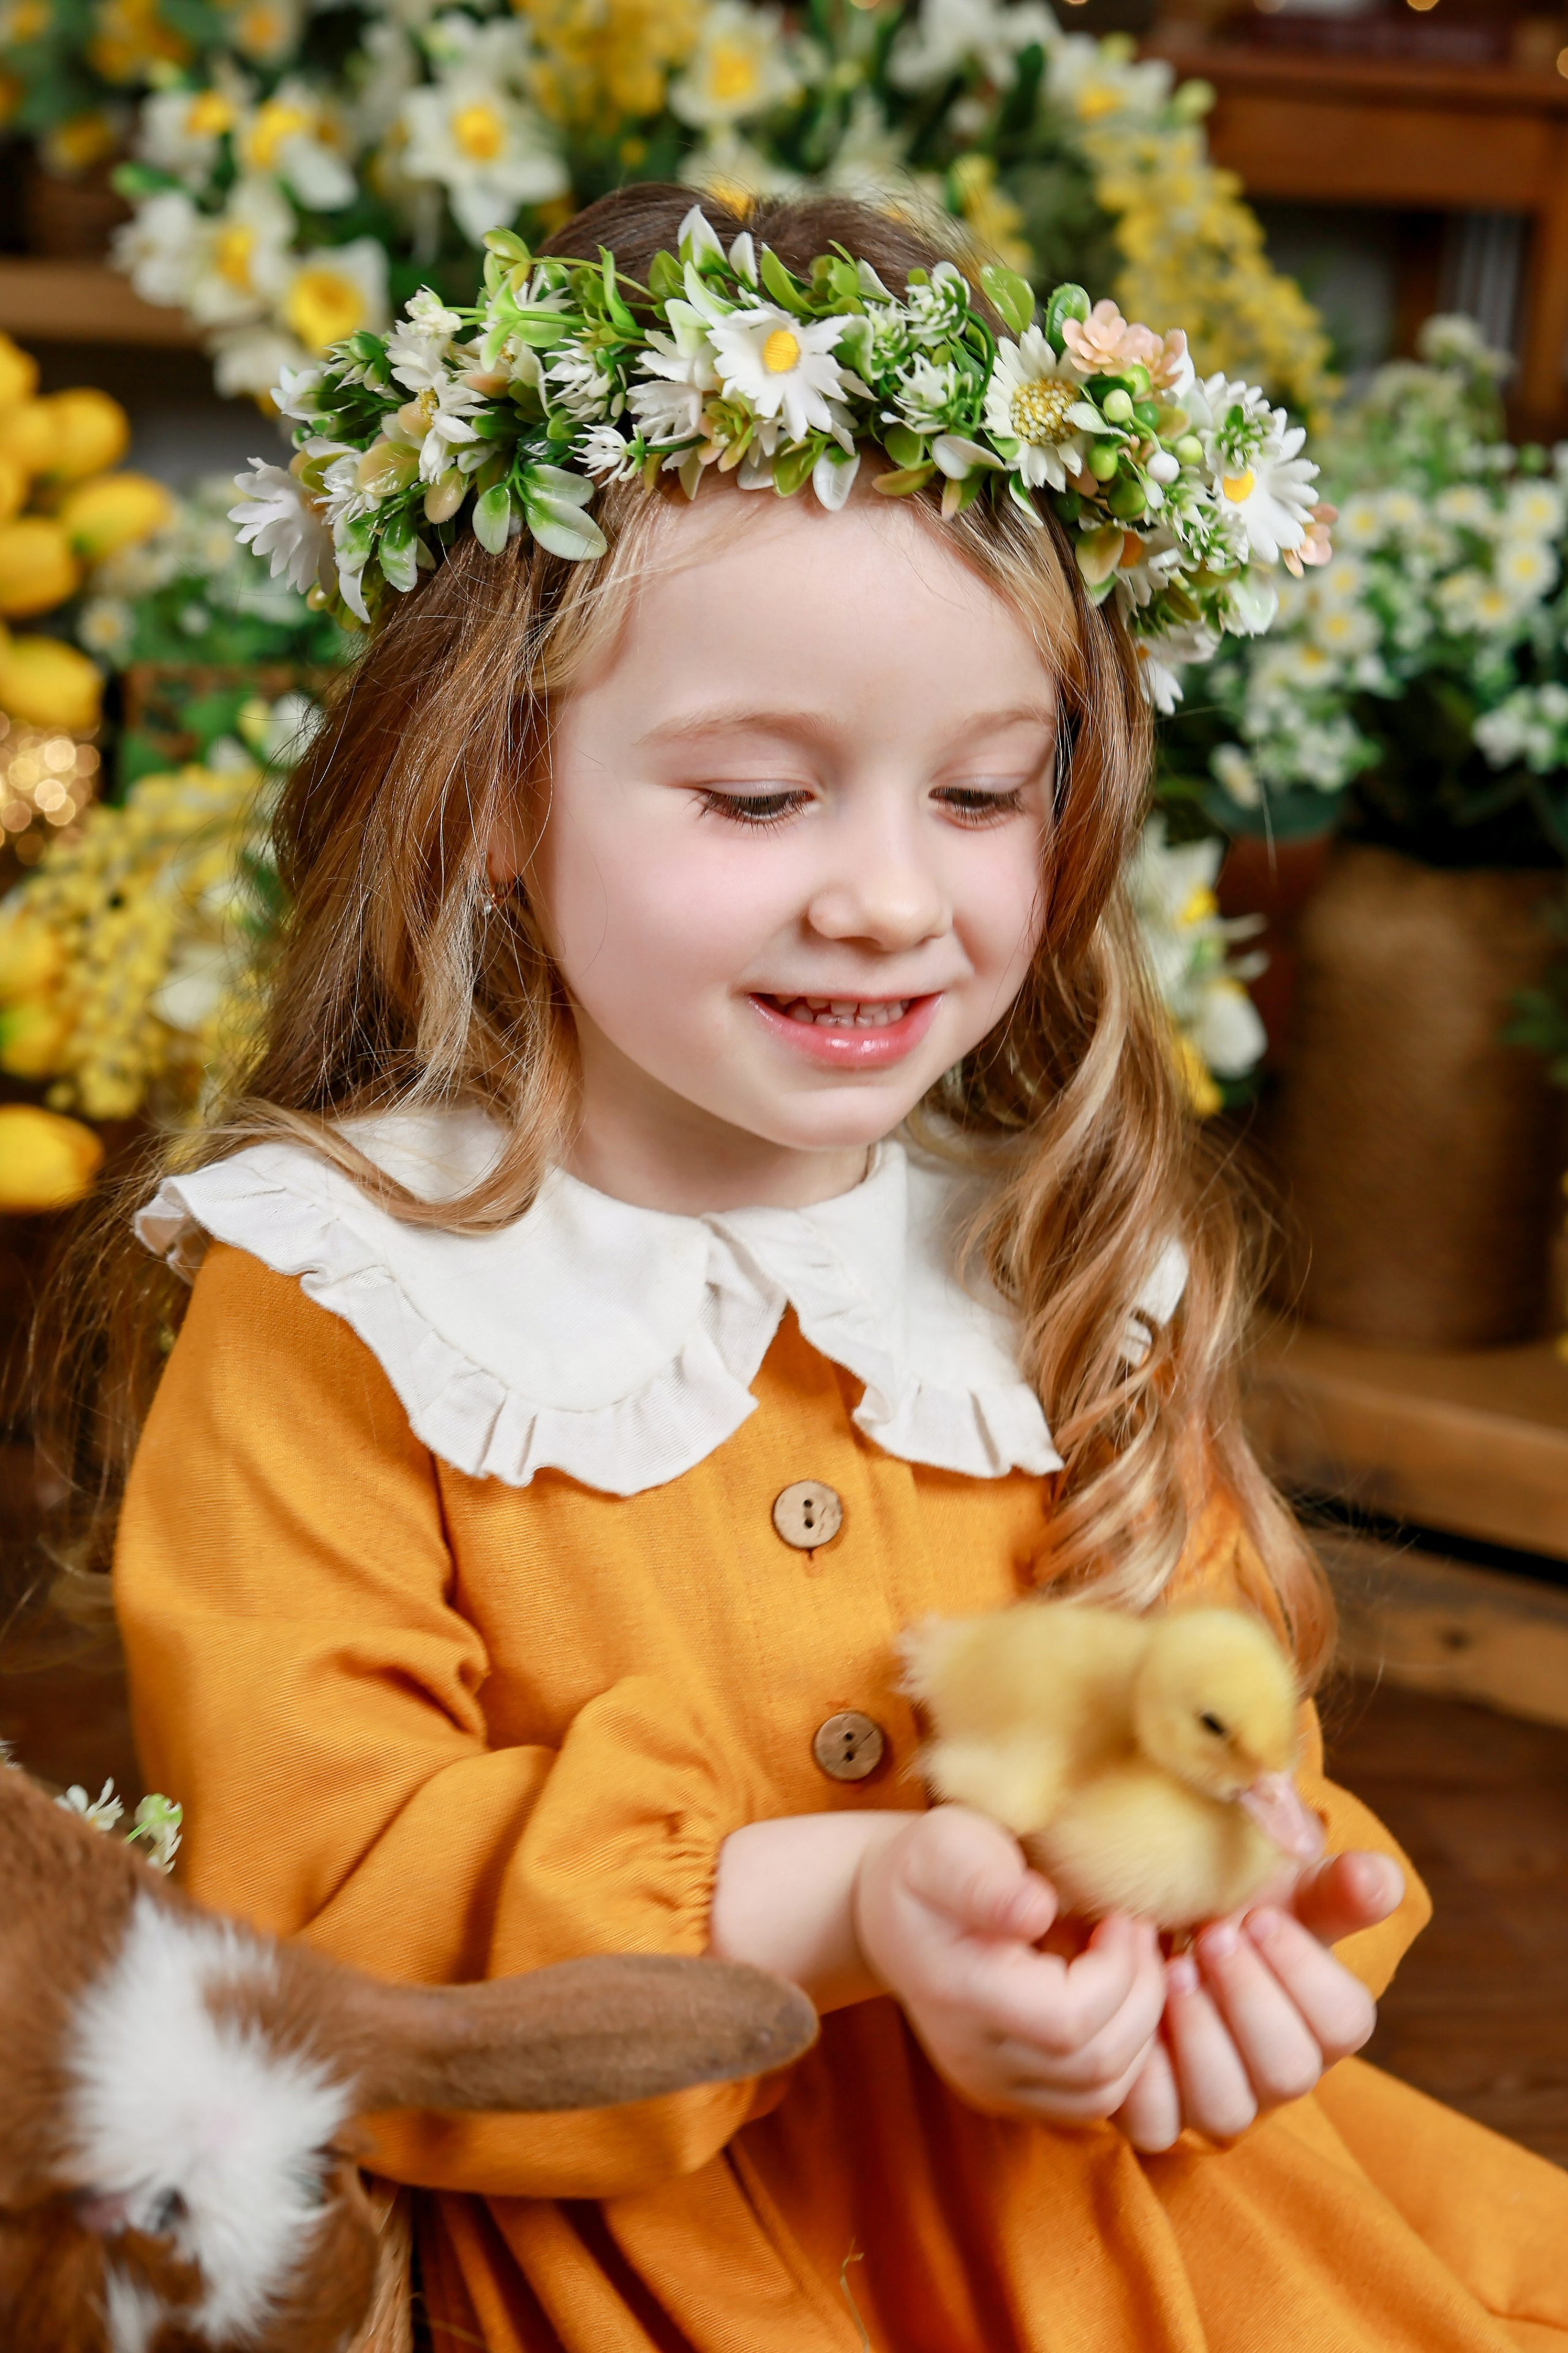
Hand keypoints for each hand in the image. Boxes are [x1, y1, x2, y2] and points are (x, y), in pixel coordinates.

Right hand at [853, 1804, 1166, 2121]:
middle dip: (1142, 1998)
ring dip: (1139, 2031)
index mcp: (959, 1992)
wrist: (889, 1913)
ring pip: (1101, 2094)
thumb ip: (986, 1881)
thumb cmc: (930, 1867)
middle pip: (1096, 2064)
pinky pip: (1087, 2103)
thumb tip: (1036, 1911)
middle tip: (1140, 1936)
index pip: (1069, 2020)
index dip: (1118, 1973)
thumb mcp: (948, 1848)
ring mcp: (988, 2085)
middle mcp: (972, 2056)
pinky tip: (1117, 2003)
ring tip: (1133, 1967)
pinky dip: (1122, 2059)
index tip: (1121, 1918)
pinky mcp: (1006, 2095)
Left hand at [1115, 1849, 1404, 2152]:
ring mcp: (1221, 2102)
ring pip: (1227, 2108)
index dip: (1303, 1972)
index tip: (1261, 1917)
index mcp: (1323, 2022)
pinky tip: (1136, 2006)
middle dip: (1248, 1998)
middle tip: (1211, 1934)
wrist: (1156, 1922)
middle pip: (1290, 2072)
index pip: (1345, 2024)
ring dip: (1199, 2033)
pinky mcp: (1160, 2117)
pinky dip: (1144, 2067)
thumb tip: (1378, 1880)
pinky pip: (1157, 2124)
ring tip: (1173, 1968)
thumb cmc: (1232, 1902)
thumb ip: (1337, 1884)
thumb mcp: (1285, 1885)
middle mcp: (1278, 2073)